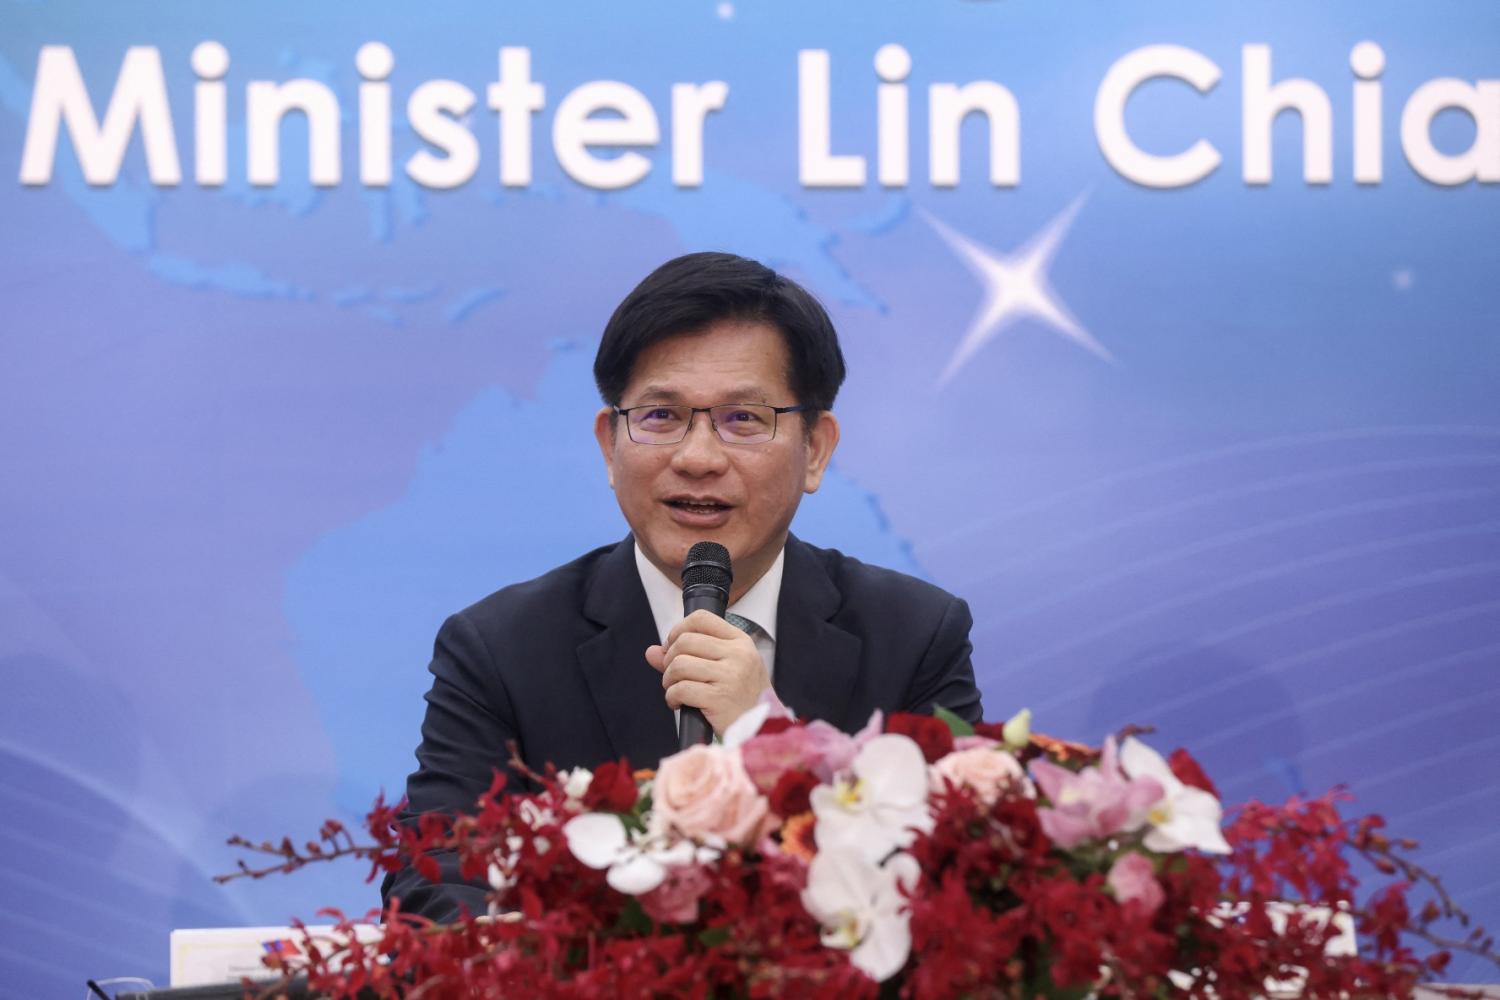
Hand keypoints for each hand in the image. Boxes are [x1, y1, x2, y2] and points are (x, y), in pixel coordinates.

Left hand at [646, 609, 769, 734]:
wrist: (762, 728)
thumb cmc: (742, 698)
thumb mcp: (725, 669)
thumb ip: (688, 656)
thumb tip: (652, 651)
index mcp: (740, 641)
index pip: (701, 618)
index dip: (678, 630)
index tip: (672, 647)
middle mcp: (738, 654)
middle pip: (685, 641)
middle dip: (669, 660)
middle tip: (673, 676)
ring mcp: (730, 675)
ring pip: (679, 665)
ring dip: (669, 680)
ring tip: (676, 690)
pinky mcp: (720, 698)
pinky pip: (680, 689)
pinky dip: (672, 697)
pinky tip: (679, 704)